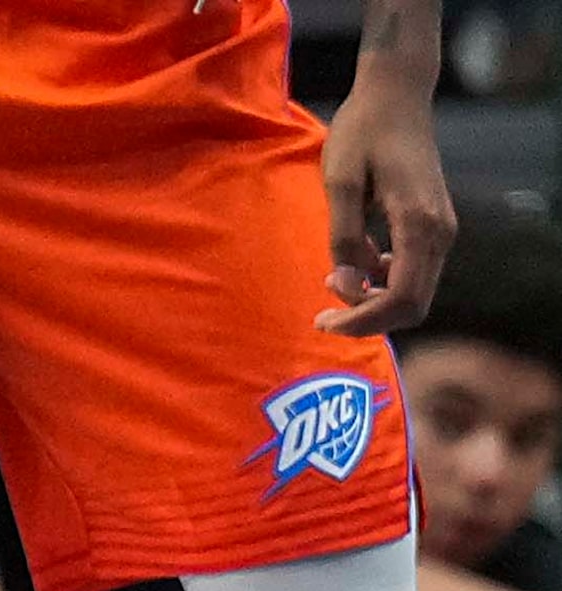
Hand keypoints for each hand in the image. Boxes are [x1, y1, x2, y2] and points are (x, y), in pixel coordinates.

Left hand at [315, 71, 455, 335]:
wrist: (396, 95)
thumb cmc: (363, 133)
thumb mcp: (339, 184)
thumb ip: (344, 237)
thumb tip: (348, 282)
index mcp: (419, 223)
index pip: (402, 299)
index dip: (362, 322)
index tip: (322, 322)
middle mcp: (441, 232)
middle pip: (413, 306)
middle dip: (367, 319)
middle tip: (322, 314)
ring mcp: (442, 229)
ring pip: (415, 294)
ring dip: (374, 302)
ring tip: (333, 281)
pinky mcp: (434, 225)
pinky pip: (414, 274)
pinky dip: (384, 285)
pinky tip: (353, 267)